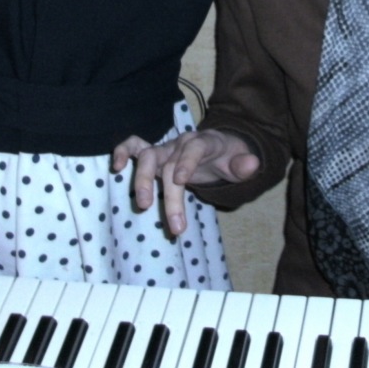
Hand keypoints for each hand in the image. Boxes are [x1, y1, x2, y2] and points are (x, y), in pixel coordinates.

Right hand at [111, 130, 260, 235]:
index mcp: (204, 143)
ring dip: (142, 178)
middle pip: (170, 163)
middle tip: (174, 224)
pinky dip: (123, 152)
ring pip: (148, 156)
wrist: (218, 148)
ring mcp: (166, 148)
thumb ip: (244, 166)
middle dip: (169, 192)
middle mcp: (181, 143)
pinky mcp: (154, 153)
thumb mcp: (240, 162)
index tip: (181, 180)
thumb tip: (252, 164)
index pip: (194, 150)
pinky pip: (134, 146)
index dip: (187, 163)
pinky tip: (116, 167)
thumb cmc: (228, 158)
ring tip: (142, 205)